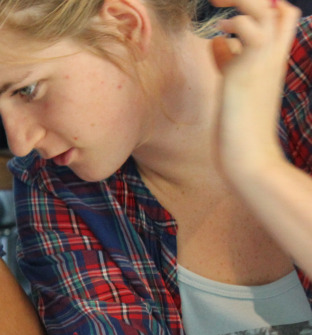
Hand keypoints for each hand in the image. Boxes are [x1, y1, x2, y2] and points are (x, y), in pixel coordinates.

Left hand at [211, 0, 301, 181]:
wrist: (250, 155)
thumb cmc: (239, 126)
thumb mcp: (234, 84)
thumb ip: (229, 61)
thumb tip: (218, 42)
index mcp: (273, 58)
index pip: (282, 17)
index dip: (262, 6)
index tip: (230, 12)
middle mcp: (274, 56)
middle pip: (279, 7)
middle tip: (218, 0)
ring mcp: (264, 61)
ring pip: (267, 9)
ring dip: (240, 1)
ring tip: (216, 4)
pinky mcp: (249, 70)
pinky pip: (249, 29)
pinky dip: (233, 23)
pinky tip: (219, 33)